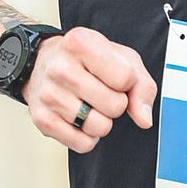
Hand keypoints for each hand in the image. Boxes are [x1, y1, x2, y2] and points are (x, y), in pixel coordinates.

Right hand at [24, 26, 156, 151]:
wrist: (44, 61)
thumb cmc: (86, 59)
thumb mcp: (121, 58)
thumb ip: (142, 86)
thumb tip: (144, 118)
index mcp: (81, 43)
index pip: (125, 78)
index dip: (127, 82)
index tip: (114, 76)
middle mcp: (61, 68)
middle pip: (115, 106)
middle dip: (116, 103)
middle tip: (101, 91)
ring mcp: (49, 95)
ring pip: (100, 127)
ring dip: (101, 120)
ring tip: (88, 103)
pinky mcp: (42, 119)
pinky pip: (83, 144)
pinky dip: (87, 136)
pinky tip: (78, 117)